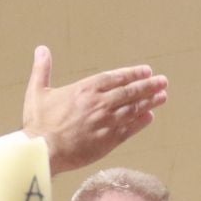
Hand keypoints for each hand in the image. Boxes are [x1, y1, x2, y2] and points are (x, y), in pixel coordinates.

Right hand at [22, 47, 167, 174]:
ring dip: (149, 102)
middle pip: (129, 92)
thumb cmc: (38, 123)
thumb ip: (42, 69)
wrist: (43, 151)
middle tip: (163, 82)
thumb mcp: (37, 91)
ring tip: (162, 96)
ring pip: (133, 109)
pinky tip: (150, 117)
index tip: (147, 71)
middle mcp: (99, 104)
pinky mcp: (107, 141)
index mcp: (84, 89)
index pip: (115, 77)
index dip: (132, 74)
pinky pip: (129, 130)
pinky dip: (140, 123)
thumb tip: (41, 49)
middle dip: (148, 86)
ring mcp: (105, 123)